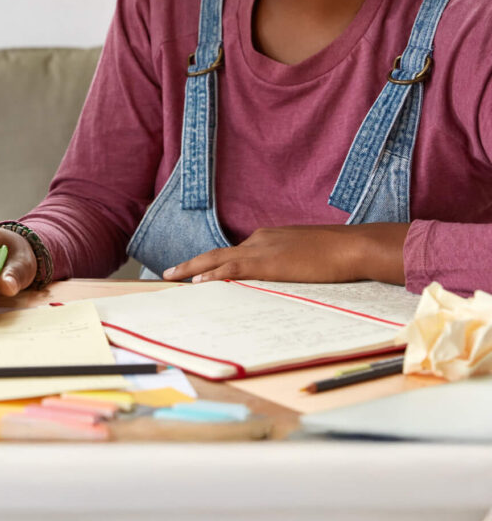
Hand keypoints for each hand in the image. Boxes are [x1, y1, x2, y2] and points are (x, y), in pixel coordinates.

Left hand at [162, 223, 408, 284]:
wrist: (351, 247)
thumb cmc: (338, 253)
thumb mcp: (308, 255)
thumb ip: (292, 262)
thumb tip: (287, 274)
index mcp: (269, 237)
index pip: (235, 252)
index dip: (214, 265)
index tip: (199, 273)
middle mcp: (259, 239)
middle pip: (218, 253)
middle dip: (192, 264)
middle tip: (169, 273)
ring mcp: (261, 249)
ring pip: (217, 259)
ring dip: (192, 269)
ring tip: (171, 277)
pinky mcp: (266, 263)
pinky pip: (231, 269)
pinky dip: (212, 275)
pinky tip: (197, 283)